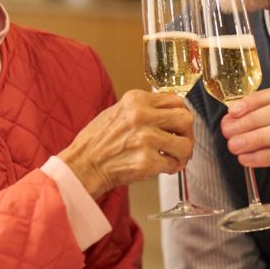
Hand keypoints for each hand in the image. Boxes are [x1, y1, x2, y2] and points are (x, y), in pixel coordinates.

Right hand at [59, 90, 193, 199]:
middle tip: (180, 142)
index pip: (176, 100)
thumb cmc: (98, 141)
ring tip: (173, 157)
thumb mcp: (118, 111)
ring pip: (185, 144)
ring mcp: (145, 139)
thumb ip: (145, 108)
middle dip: (187, 133)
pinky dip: (172, 168)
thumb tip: (173, 112)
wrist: (83, 166)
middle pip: (186, 119)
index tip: (179, 125)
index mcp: (136, 99)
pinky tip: (163, 167)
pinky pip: (174, 164)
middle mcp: (141, 116)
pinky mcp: (147, 162)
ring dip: (182, 154)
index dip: (182, 114)